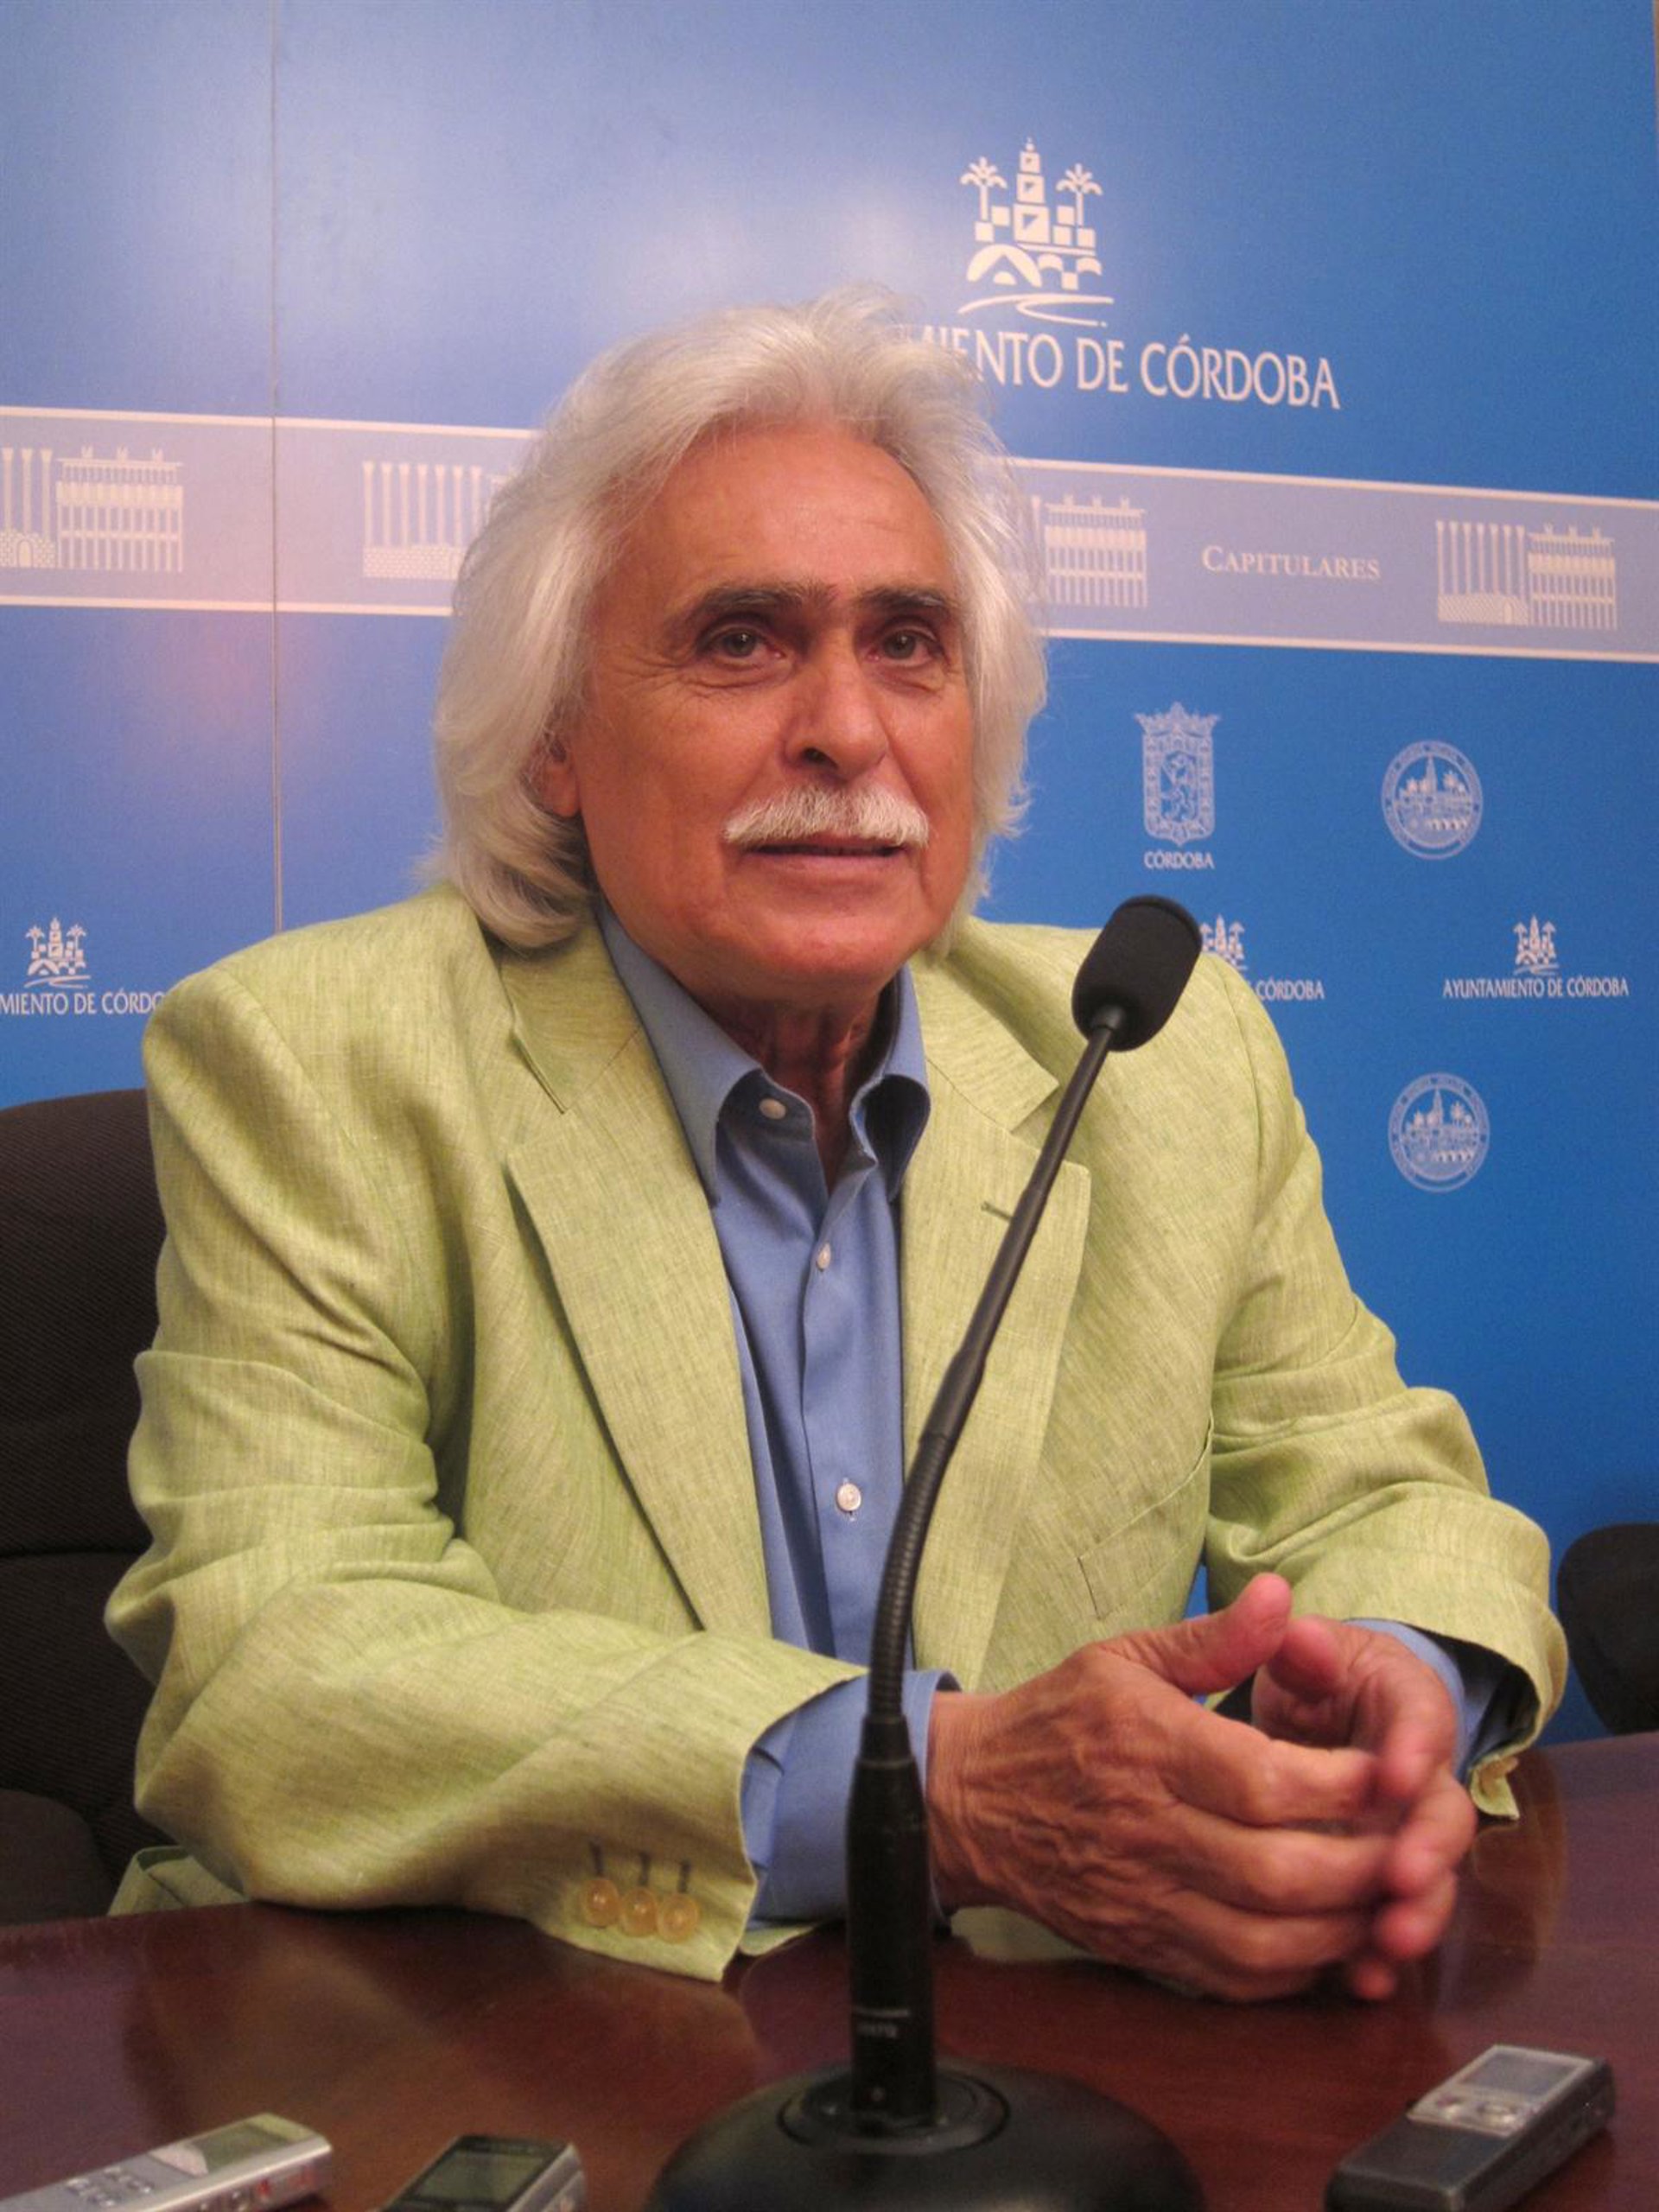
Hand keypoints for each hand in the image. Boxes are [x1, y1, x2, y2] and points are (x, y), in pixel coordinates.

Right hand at [926, 1575, 1467, 2002]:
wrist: (969, 1800)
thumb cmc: (1057, 1718)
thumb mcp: (1123, 1655)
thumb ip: (1213, 1638)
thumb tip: (1283, 1596)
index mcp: (1150, 1745)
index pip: (1264, 1782)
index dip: (1341, 1786)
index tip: (1387, 1771)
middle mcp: (1148, 1828)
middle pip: (1277, 1871)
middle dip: (1361, 1865)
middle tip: (1405, 1843)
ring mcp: (1145, 1897)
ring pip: (1264, 1940)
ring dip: (1340, 1927)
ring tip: (1381, 1893)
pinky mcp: (1143, 1946)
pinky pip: (1233, 1979)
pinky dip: (1295, 1971)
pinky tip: (1326, 1937)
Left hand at [1249, 1610, 1475, 1999]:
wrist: (1324, 1710)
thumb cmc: (1312, 1673)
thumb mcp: (1307, 1649)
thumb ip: (1303, 1645)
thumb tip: (1295, 1629)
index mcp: (1410, 1708)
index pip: (1424, 1724)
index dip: (1414, 1751)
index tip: (1394, 1773)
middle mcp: (1423, 1780)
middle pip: (1442, 1820)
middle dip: (1426, 1852)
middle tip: (1403, 1879)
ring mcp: (1408, 1837)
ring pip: (1426, 1883)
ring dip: (1412, 1915)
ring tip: (1388, 1945)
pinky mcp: (1383, 1883)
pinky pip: (1390, 1920)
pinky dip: (1377, 1953)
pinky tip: (1361, 1981)